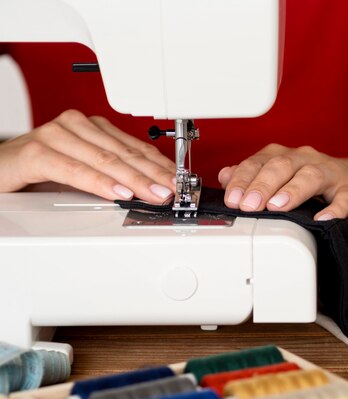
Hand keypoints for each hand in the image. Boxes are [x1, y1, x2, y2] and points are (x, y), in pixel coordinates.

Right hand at [0, 110, 175, 202]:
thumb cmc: (41, 170)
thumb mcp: (86, 170)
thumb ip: (114, 173)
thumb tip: (153, 186)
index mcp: (93, 127)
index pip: (136, 148)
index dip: (161, 166)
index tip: (181, 182)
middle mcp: (76, 126)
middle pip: (125, 153)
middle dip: (154, 175)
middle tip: (174, 191)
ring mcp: (55, 136)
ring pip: (104, 160)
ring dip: (133, 180)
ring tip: (154, 194)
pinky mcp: (36, 153)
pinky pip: (74, 170)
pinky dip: (99, 183)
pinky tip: (118, 193)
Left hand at [217, 144, 347, 219]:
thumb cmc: (313, 181)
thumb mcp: (280, 175)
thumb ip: (252, 175)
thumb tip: (224, 177)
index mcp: (285, 156)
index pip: (258, 163)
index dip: (243, 179)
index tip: (231, 198)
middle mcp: (306, 160)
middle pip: (281, 166)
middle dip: (262, 185)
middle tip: (248, 204)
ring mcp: (329, 174)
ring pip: (310, 176)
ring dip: (292, 191)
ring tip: (277, 206)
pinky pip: (344, 199)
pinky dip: (334, 209)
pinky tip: (323, 219)